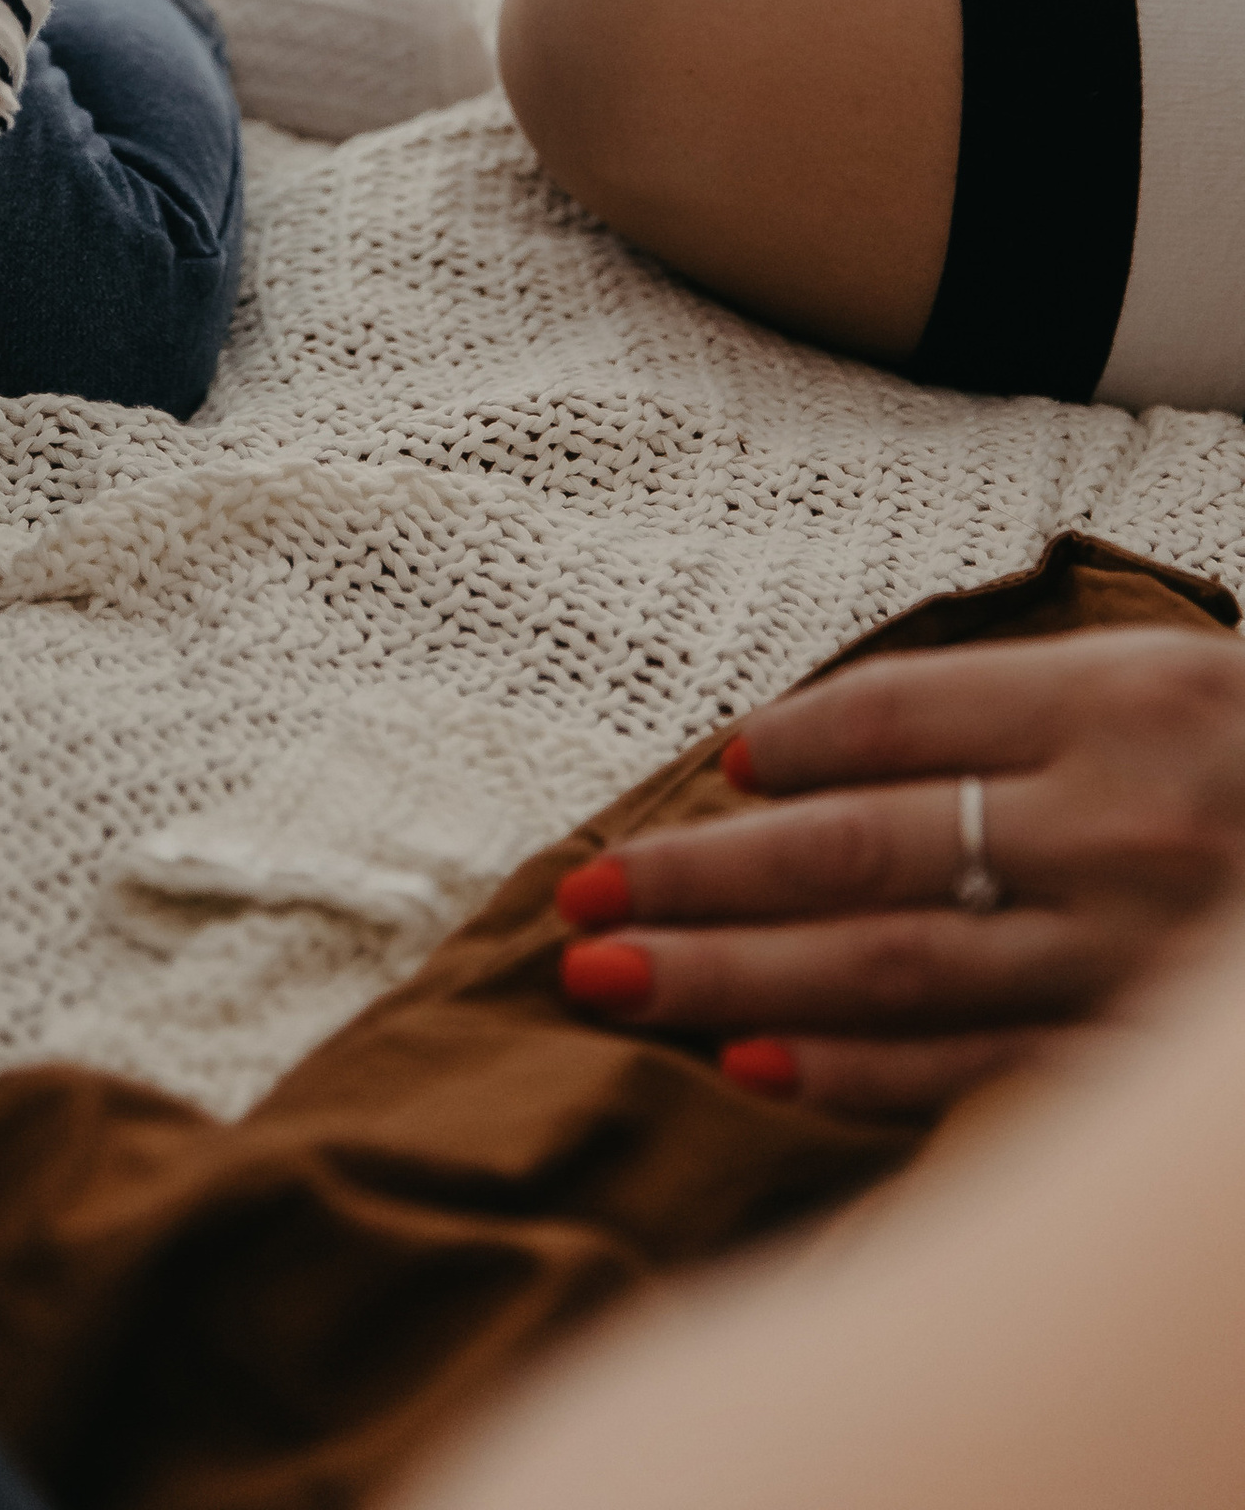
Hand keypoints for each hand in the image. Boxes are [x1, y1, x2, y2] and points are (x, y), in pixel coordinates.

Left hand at [553, 626, 1244, 1114]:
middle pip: (860, 849)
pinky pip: (978, 1072)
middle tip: (581, 898)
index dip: (791, 746)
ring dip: (737, 979)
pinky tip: (758, 1070)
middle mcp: (1120, 825)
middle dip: (704, 877)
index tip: (703, 774)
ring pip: (891, 968)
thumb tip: (806, 749)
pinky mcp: (1139, 1054)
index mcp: (1127, 701)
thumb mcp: (1178, 682)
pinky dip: (857, 1077)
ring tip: (614, 982)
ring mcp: (1132, 954)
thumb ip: (1023, 706)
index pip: (905, 715)